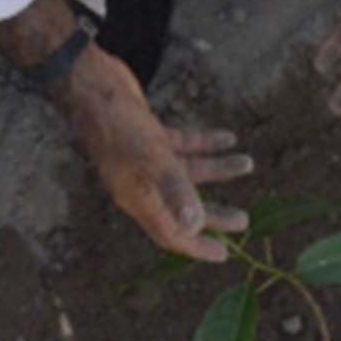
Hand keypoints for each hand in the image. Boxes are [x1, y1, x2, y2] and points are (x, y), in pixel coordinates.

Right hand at [63, 45, 249, 262]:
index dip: (196, 246)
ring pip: (188, 173)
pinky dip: (205, 143)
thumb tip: (194, 227)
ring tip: (247, 163)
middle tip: (243, 220)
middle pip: (183, 207)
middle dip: (214, 215)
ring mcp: (146, 159)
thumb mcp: (152, 159)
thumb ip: (175, 191)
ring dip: (218, 170)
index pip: (170, 233)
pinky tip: (228, 138)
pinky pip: (183, 145)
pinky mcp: (150, 136)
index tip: (223, 255)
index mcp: (138, 198)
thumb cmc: (119, 126)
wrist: (93, 86)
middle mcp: (142, 184)